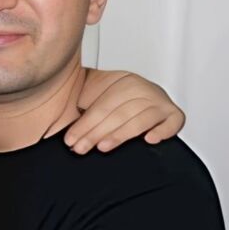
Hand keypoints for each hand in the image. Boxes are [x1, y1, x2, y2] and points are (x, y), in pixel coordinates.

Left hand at [66, 69, 184, 153]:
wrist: (140, 93)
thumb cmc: (115, 99)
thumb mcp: (96, 94)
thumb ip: (81, 101)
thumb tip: (53, 111)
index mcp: (123, 81)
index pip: (102, 105)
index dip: (84, 124)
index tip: (71, 139)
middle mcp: (142, 89)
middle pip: (118, 113)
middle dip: (96, 133)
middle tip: (81, 148)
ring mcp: (160, 101)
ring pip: (140, 118)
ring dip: (121, 134)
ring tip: (104, 147)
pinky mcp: (174, 115)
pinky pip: (173, 121)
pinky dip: (163, 130)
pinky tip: (150, 139)